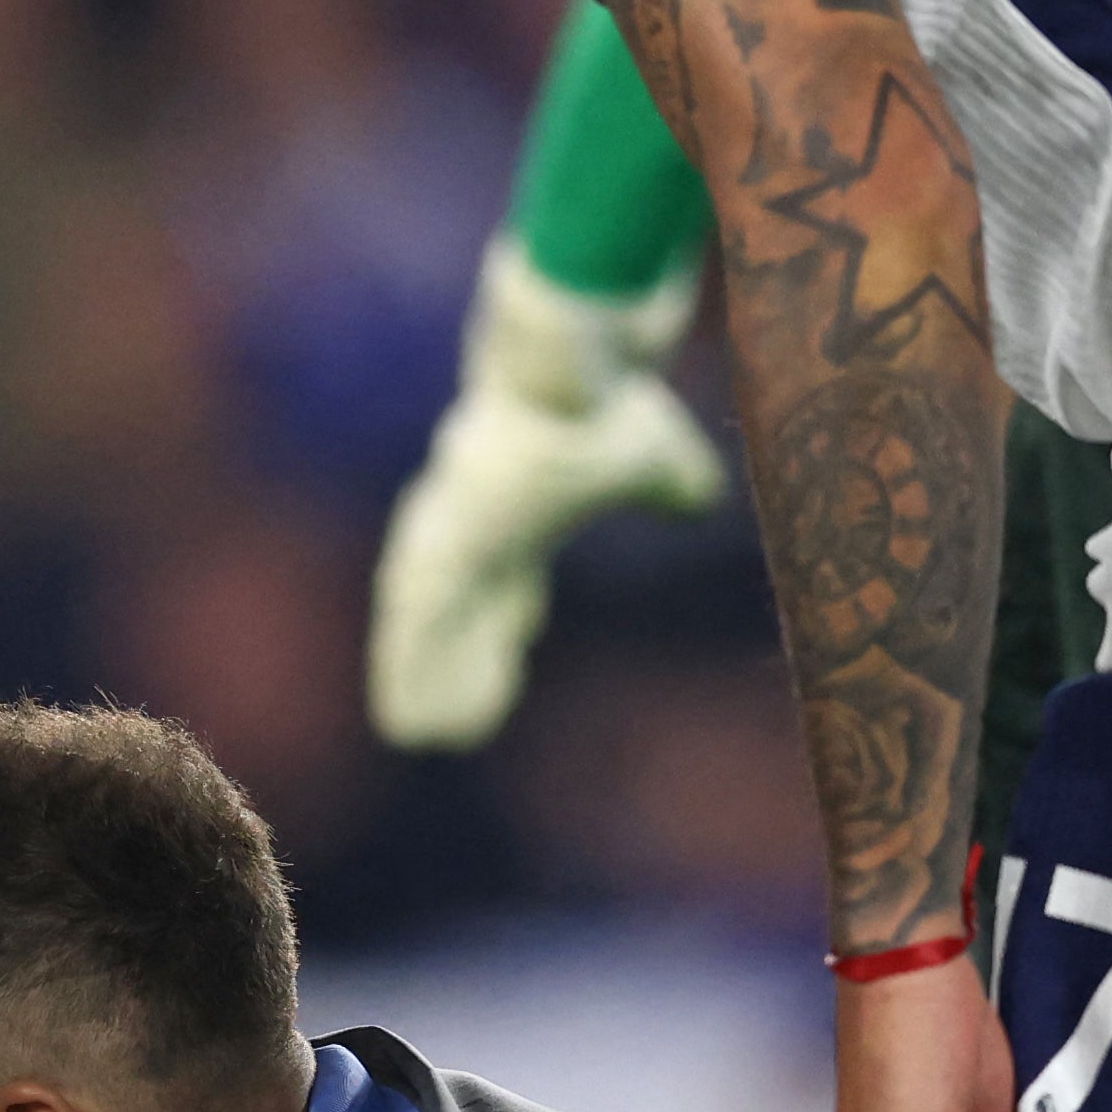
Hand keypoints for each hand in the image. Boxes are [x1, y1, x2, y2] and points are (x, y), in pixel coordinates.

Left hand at [366, 241, 727, 749]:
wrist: (570, 377)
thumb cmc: (606, 407)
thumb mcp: (656, 459)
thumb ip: (673, 483)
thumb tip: (703, 495)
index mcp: (520, 518)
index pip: (508, 589)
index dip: (503, 631)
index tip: (511, 655)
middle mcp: (475, 531)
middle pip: (461, 617)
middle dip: (458, 667)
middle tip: (449, 726)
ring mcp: (448, 539)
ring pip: (427, 629)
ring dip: (422, 679)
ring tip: (417, 734)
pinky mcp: (438, 550)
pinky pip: (417, 634)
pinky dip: (412, 678)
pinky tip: (408, 722)